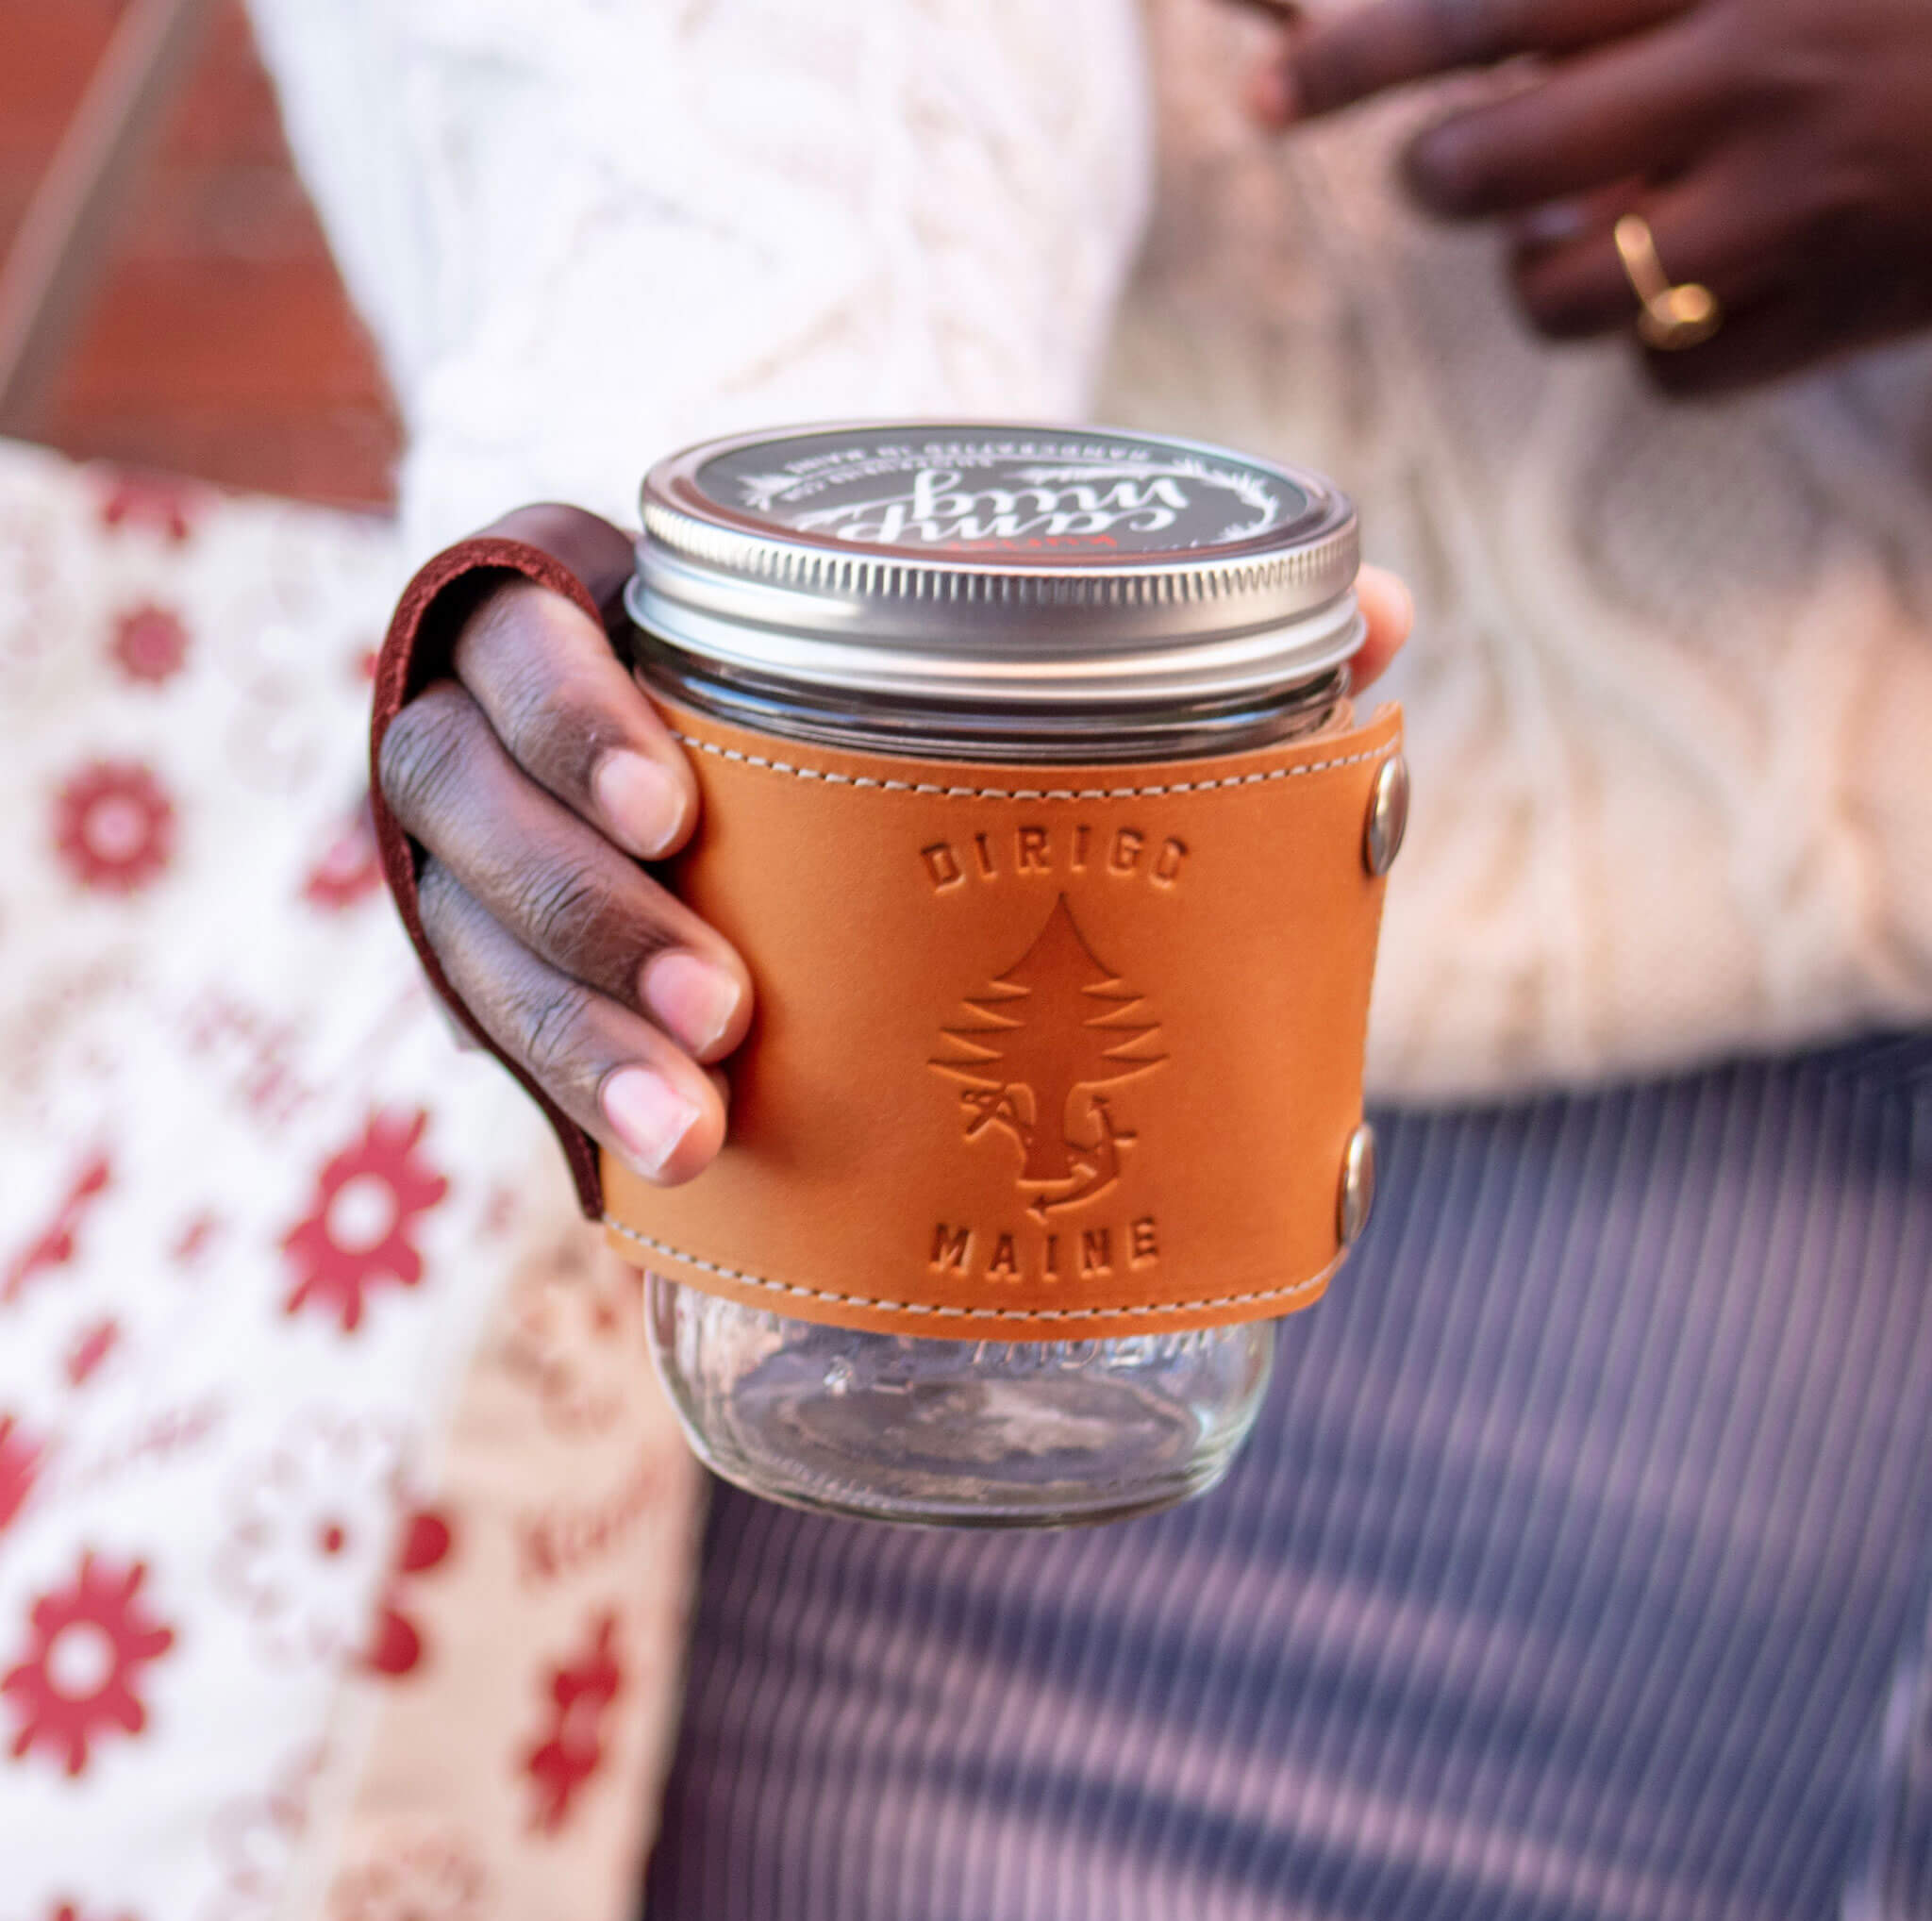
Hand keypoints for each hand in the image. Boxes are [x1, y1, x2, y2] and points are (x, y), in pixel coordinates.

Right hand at [377, 507, 1414, 1184]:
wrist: (674, 735)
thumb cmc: (831, 674)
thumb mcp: (911, 614)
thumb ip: (1126, 614)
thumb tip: (1385, 618)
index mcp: (588, 611)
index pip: (518, 632)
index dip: (575, 717)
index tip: (683, 808)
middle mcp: (505, 734)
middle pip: (471, 815)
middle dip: (584, 918)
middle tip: (726, 1012)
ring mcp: (484, 862)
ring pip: (469, 948)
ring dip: (572, 1045)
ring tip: (697, 1135)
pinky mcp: (509, 972)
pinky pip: (493, 1041)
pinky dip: (569, 1106)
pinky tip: (672, 1176)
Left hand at [1248, 0, 1931, 395]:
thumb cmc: (1911, 1)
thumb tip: (1491, 45)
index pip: (1484, 12)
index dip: (1356, 57)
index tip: (1263, 91)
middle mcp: (1740, 88)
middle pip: (1485, 180)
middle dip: (1446, 179)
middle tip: (1459, 166)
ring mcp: (1786, 218)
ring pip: (1558, 297)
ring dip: (1550, 270)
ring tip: (1610, 222)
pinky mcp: (1830, 319)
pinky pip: (1664, 372)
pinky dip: (1658, 341)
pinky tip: (1707, 285)